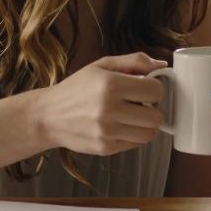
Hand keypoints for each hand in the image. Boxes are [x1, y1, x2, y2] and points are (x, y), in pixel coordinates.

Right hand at [35, 52, 168, 155]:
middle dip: (153, 109)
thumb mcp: (102, 65)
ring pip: (149, 134)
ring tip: (133, 116)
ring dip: (146, 125)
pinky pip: (136, 145)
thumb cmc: (77, 88)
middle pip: (156, 117)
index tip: (145, 89)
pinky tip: (122, 126)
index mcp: (110, 85)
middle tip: (141, 105)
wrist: (49, 116)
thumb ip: (134, 62)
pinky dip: (134, 135)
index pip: (156, 91)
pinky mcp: (105, 148)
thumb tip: (161, 65)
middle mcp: (109, 110)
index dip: (155, 89)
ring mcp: (107, 132)